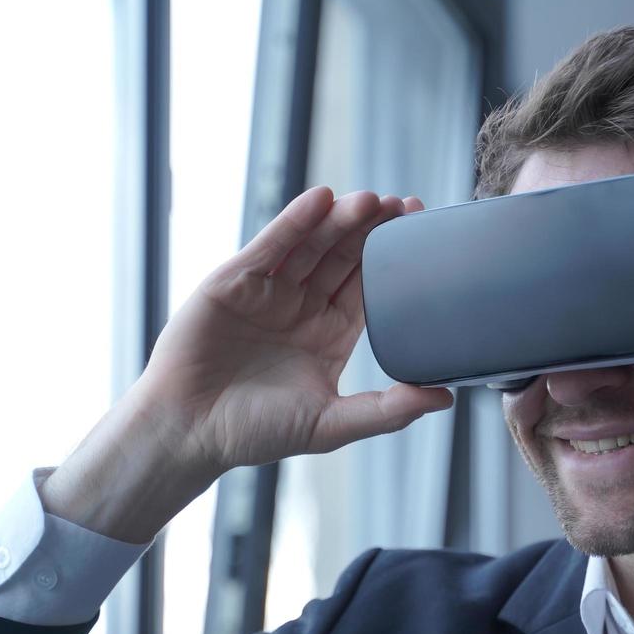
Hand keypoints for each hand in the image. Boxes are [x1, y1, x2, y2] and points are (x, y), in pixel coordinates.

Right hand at [133, 187, 453, 475]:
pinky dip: (295, 221)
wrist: (188, 432)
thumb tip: (445, 398)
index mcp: (331, 335)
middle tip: (406, 207)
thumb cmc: (256, 433)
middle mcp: (303, 307)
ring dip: (340, 220)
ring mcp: (269, 291)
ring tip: (371, 200)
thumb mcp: (331, 424)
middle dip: (373, 231)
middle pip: (345, 258)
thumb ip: (388, 411)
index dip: (395, 261)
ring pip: (312, 245)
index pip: (369, 287)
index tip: (422, 235)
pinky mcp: (235, 280)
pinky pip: (270, 245)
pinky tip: (321, 200)